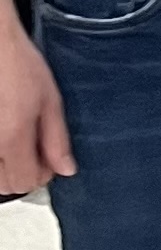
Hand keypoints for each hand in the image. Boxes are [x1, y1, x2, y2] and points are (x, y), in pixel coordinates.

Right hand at [0, 13, 71, 196]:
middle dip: (23, 172)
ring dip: (7, 166)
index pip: (26, 182)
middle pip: (6, 184)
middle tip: (33, 148)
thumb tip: (66, 169)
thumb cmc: (19, 66)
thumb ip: (57, 139)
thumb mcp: (50, 100)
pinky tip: (6, 134)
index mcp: (11, 138)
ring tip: (16, 140)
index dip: (43, 173)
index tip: (48, 157)